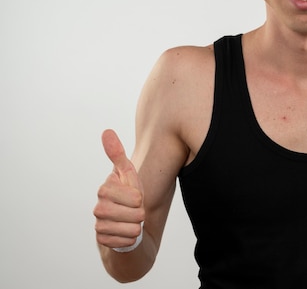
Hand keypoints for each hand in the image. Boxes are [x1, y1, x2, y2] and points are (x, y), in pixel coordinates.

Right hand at [93, 129, 144, 249]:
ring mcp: (98, 224)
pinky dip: (131, 239)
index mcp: (105, 188)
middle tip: (137, 211)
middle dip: (141, 213)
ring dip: (137, 226)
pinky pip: (125, 241)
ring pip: (131, 228)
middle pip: (134, 213)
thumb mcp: (130, 175)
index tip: (136, 197)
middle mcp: (98, 206)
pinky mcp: (102, 240)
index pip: (135, 196)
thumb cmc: (131, 198)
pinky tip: (126, 234)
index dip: (140, 198)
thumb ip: (118, 155)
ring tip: (132, 222)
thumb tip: (106, 131)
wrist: (127, 225)